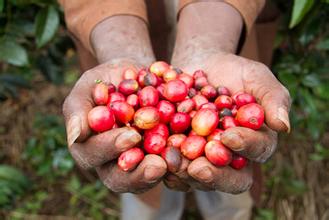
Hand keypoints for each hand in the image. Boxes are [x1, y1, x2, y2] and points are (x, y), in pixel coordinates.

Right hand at [62, 59, 166, 192]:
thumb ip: (78, 109)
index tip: (131, 136)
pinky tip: (191, 160)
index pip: (94, 155)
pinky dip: (179, 165)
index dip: (111, 148)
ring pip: (145, 179)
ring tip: (177, 165)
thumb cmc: (105, 80)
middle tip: (158, 165)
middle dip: (138, 174)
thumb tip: (76, 136)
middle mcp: (111, 162)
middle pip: (119, 179)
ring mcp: (136, 163)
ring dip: (163, 175)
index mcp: (89, 147)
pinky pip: (167, 167)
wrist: (134, 76)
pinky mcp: (157, 157)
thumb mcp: (88, 87)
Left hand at [171, 52, 290, 193]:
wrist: (201, 66)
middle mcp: (231, 158)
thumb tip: (284, 126)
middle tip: (198, 166)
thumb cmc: (234, 72)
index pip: (256, 152)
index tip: (229, 136)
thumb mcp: (256, 77)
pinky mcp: (179, 155)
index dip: (245, 147)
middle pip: (228, 178)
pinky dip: (164, 164)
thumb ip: (272, 98)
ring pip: (197, 179)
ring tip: (172, 162)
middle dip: (214, 173)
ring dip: (184, 174)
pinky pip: (173, 168)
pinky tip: (155, 157)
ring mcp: (204, 159)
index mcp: (255, 143)